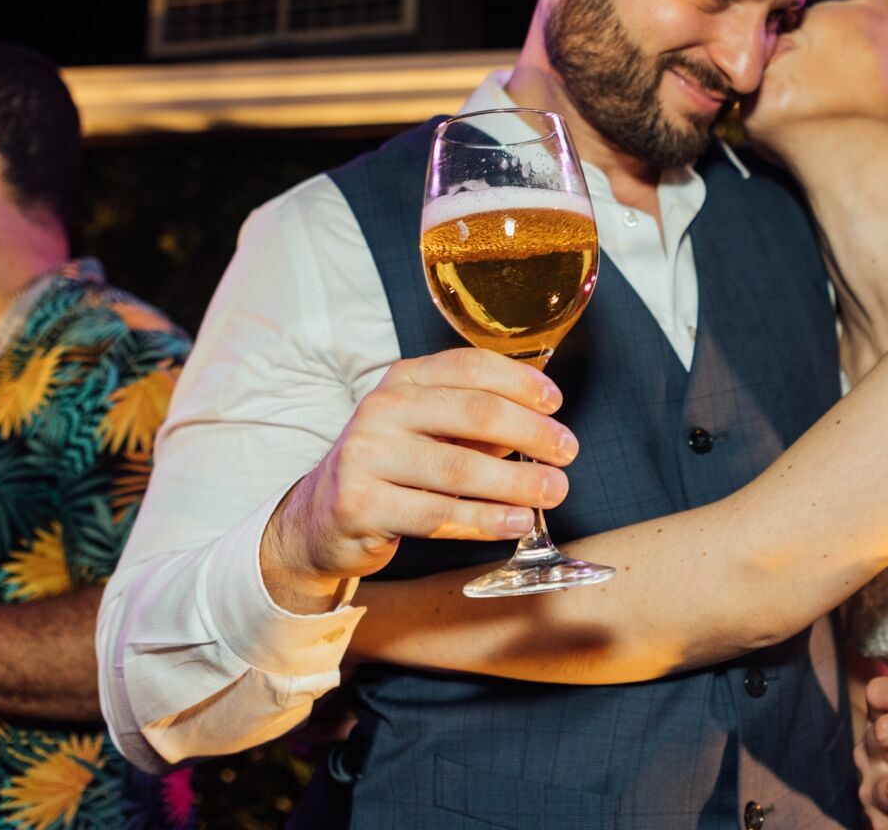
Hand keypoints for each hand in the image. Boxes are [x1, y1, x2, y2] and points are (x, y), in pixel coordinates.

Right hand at [261, 348, 578, 613]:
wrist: (320, 517)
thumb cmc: (392, 467)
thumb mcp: (426, 429)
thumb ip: (474, 422)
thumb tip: (542, 426)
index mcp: (402, 380)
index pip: (469, 367)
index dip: (519, 382)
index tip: (556, 402)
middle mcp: (381, 410)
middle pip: (473, 414)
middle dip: (530, 432)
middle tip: (568, 451)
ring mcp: (366, 457)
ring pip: (459, 469)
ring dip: (516, 482)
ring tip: (554, 490)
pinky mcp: (361, 505)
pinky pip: (437, 514)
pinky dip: (485, 520)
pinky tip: (517, 521)